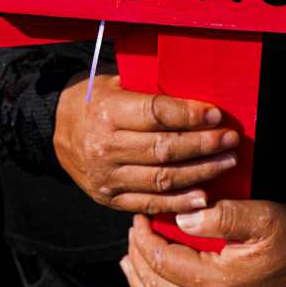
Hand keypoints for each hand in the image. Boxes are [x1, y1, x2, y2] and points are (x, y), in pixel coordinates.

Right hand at [53, 74, 240, 214]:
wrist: (55, 129)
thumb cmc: (93, 99)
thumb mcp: (114, 83)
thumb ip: (149, 91)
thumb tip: (196, 100)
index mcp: (107, 112)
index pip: (157, 114)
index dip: (190, 115)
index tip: (216, 115)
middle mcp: (105, 147)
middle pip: (165, 149)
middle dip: (204, 144)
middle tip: (230, 139)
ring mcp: (107, 177)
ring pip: (163, 179)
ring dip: (201, 172)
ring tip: (226, 162)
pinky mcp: (109, 199)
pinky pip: (150, 203)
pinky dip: (180, 202)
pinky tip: (205, 195)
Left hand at [120, 204, 285, 286]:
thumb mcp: (260, 215)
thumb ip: (219, 216)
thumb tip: (182, 220)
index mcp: (218, 280)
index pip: (163, 260)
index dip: (144, 237)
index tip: (140, 217)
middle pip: (158, 286)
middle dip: (139, 257)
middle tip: (134, 233)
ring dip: (142, 286)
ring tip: (130, 263)